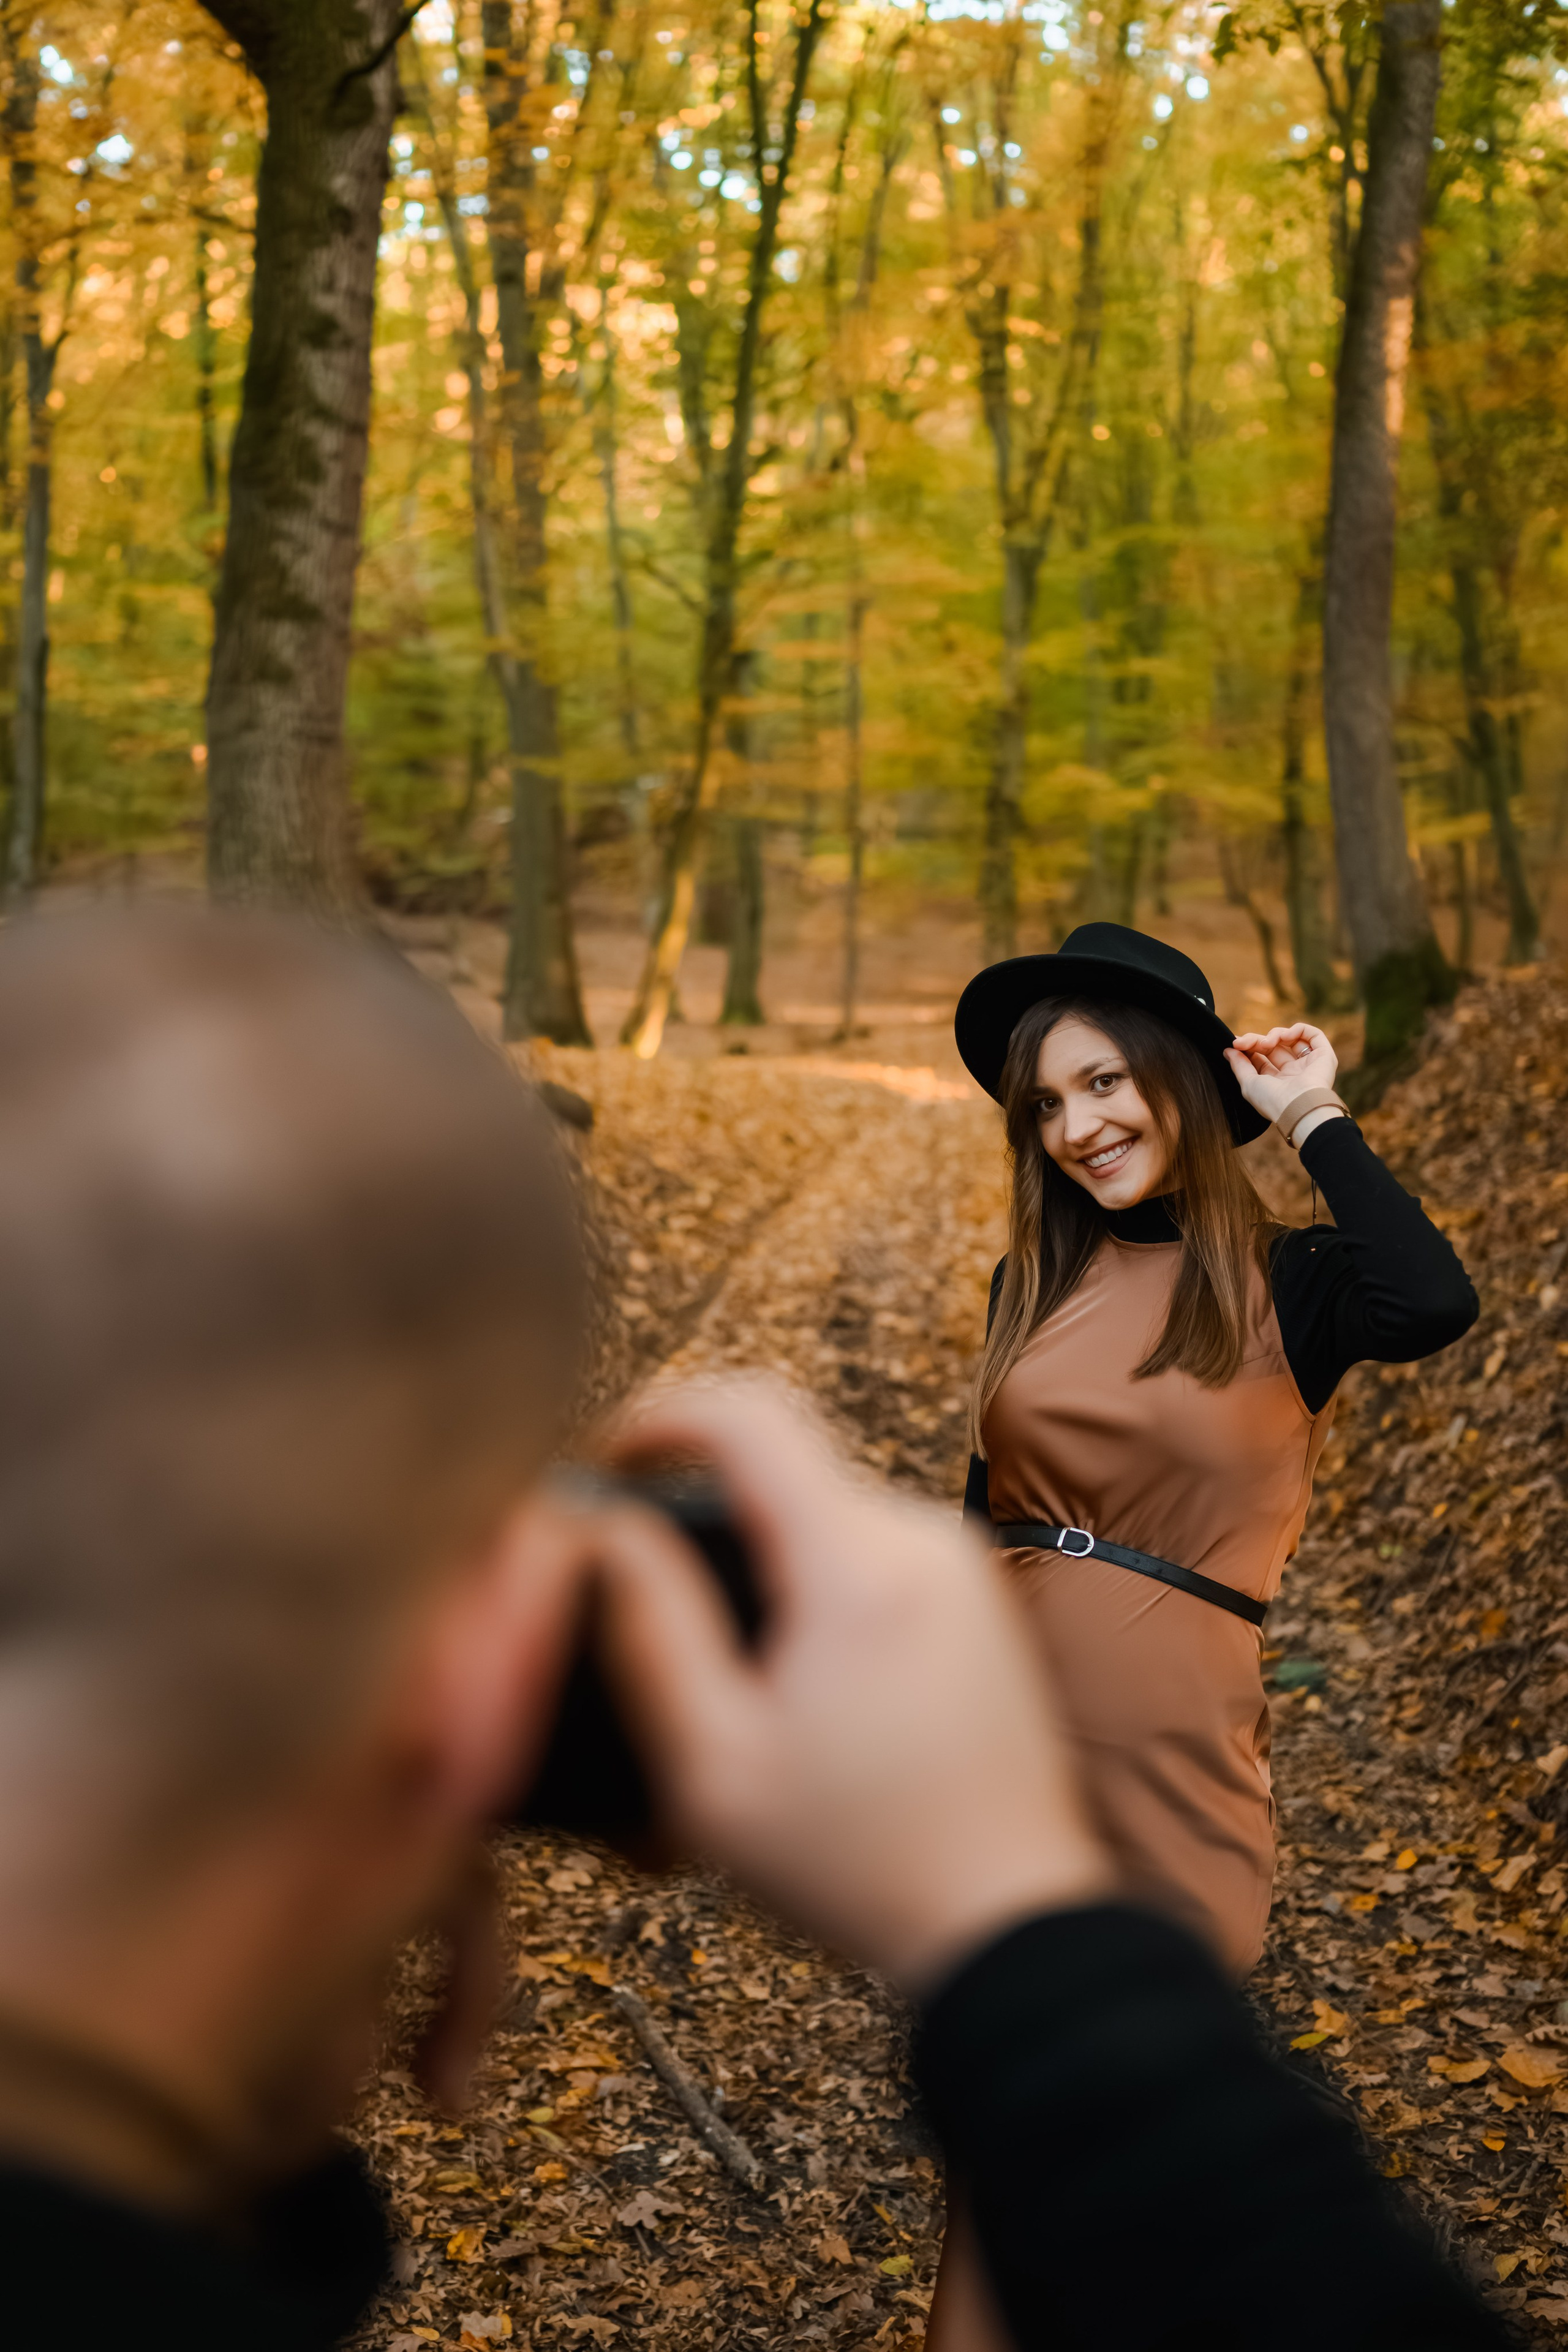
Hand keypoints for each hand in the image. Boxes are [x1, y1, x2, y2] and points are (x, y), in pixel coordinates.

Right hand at [590, 1384, 1111, 1994]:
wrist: (1010, 1922)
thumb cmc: (858, 1862)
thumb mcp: (713, 1765)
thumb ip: (650, 1627)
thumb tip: (607, 1527)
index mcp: (858, 1564)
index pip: (748, 1413)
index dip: (657, 1416)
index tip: (606, 1463)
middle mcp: (921, 1536)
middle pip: (780, 1471)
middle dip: (703, 1519)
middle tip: (645, 1609)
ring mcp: (960, 1563)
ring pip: (820, 1514)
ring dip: (760, 1563)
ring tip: (726, 1678)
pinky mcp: (976, 1596)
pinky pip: (868, 1554)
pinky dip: (812, 1591)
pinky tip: (795, 1688)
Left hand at [1224, 1022, 1340, 1139]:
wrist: (1298, 1106)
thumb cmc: (1272, 1100)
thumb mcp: (1248, 1083)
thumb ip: (1239, 1065)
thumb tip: (1228, 1051)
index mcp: (1277, 1082)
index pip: (1262, 1059)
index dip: (1249, 1048)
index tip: (1235, 1043)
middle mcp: (1294, 1073)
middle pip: (1274, 1047)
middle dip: (1257, 1040)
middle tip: (1243, 1042)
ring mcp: (1309, 1063)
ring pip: (1291, 1038)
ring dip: (1275, 1035)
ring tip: (1267, 1042)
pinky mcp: (1324, 1055)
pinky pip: (1313, 1034)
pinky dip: (1298, 1029)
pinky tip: (1285, 1036)